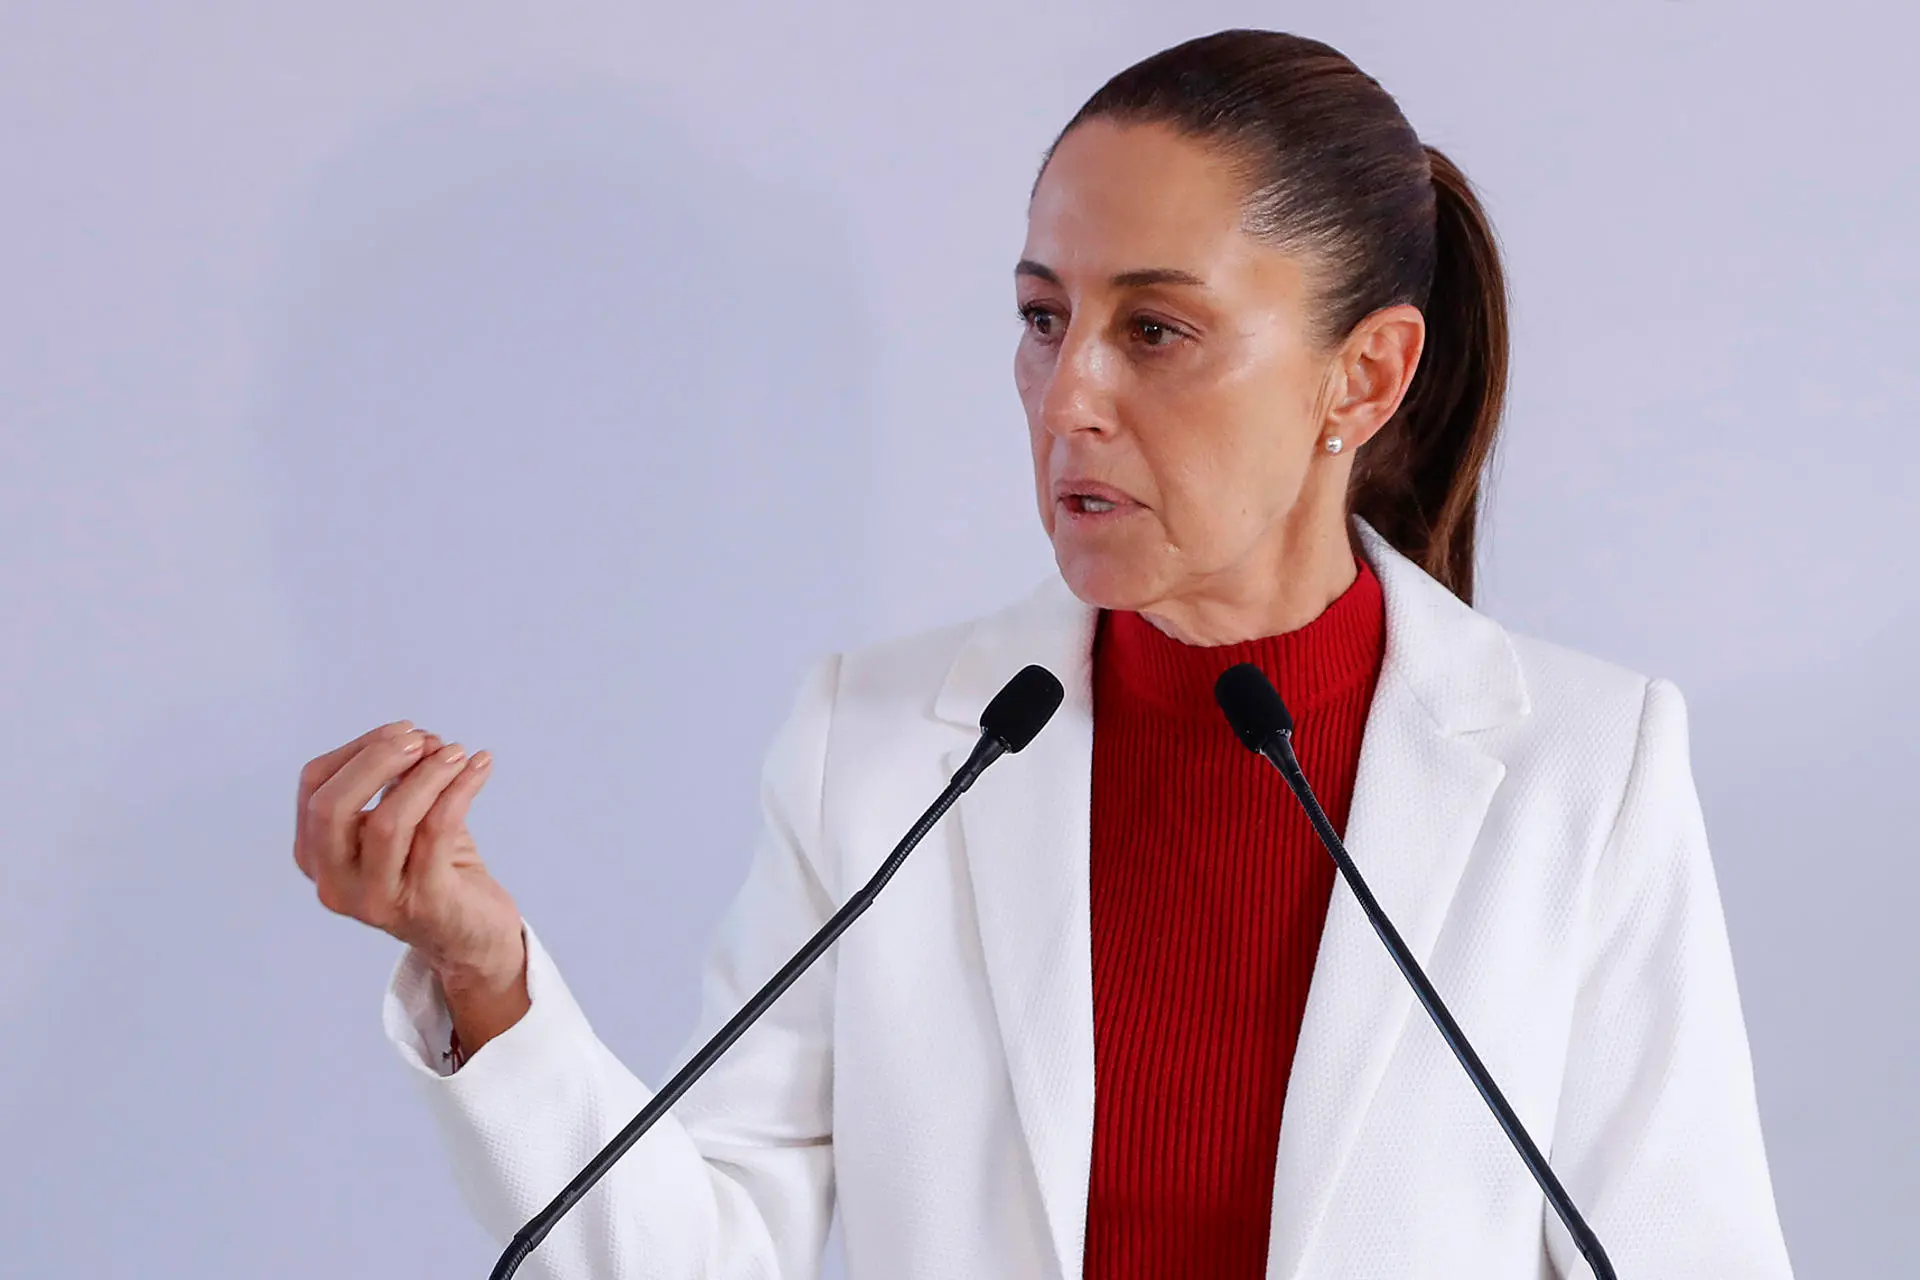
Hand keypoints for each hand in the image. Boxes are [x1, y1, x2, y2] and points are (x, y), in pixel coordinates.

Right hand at [294, 721, 524, 998]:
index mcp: (317, 857)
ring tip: (457, 753)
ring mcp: (375, 899)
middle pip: (331, 808)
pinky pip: (437, 832)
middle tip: (422, 739)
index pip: (314, 787)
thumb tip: (415, 737)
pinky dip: (460, 789)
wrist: (471, 937)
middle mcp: (335, 883)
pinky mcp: (423, 903)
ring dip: (426, 774)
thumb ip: (398, 781)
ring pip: (388, 821)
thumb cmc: (434, 871)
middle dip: (376, 760)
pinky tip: (479, 768)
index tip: (403, 731)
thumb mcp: (403, 822)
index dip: (358, 749)